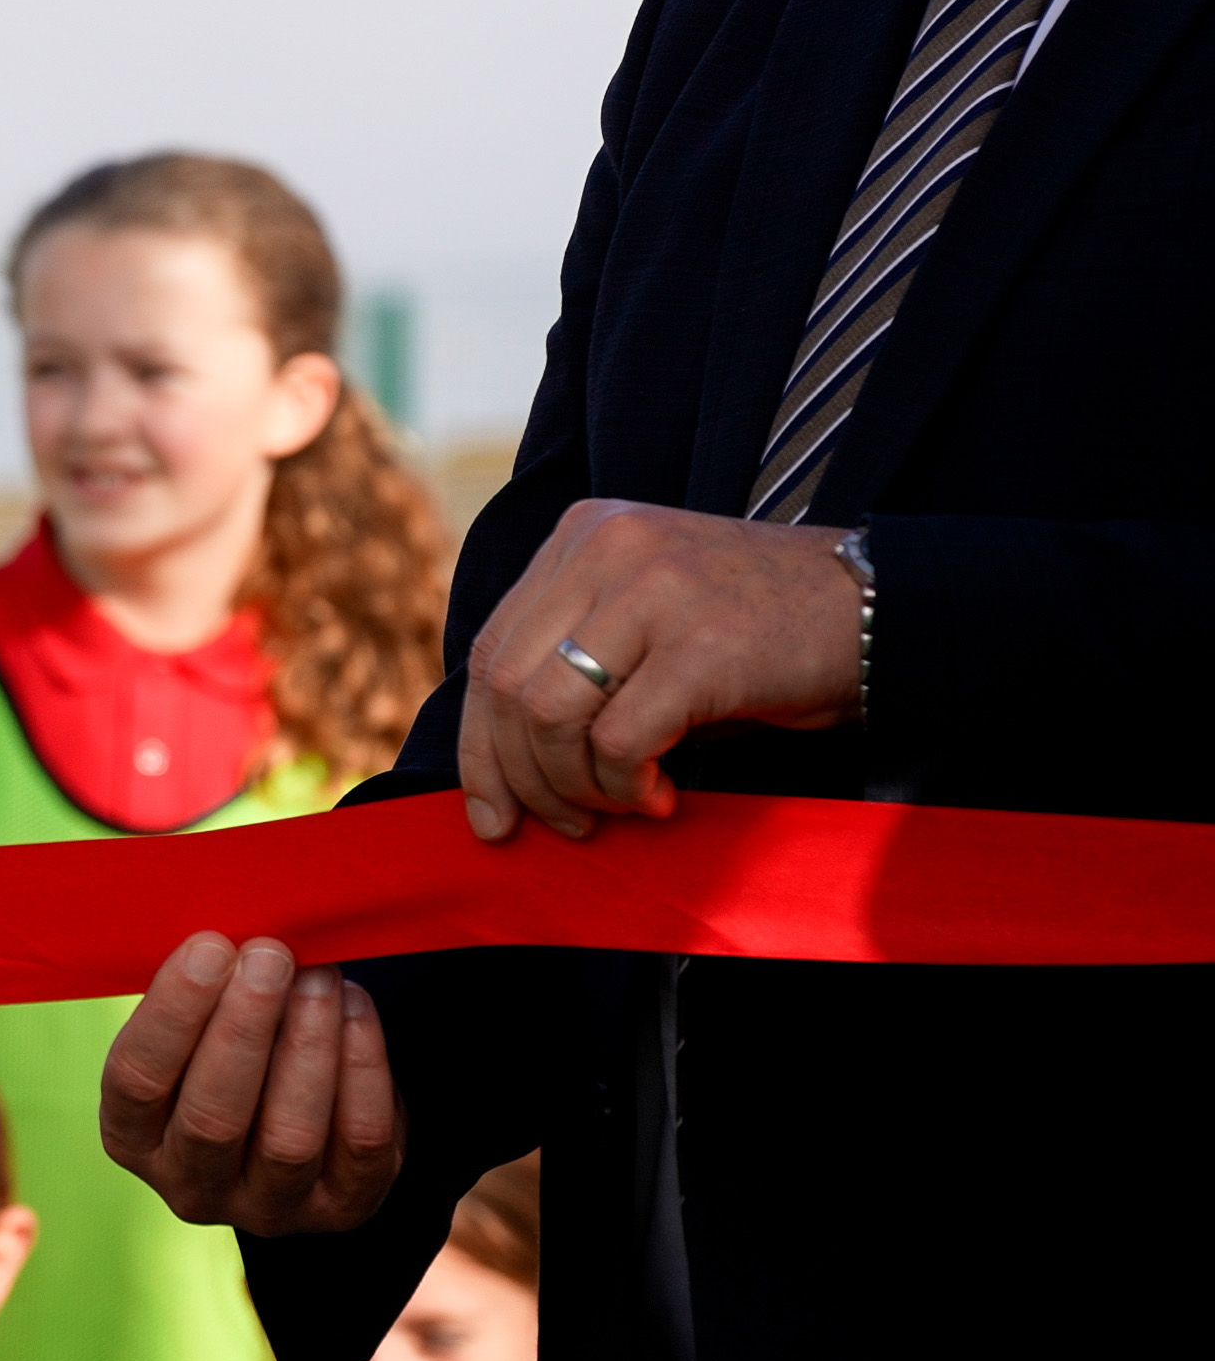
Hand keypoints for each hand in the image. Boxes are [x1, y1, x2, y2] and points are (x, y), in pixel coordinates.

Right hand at [100, 934, 398, 1237]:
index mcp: (133, 1137)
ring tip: (319, 976)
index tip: (210, 948)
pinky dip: (362, 1069)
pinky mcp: (341, 1207)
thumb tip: (226, 931)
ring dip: (308, 1045)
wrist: (298, 1111)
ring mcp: (268, 1207)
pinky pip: (359, 1142)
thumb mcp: (192, 1025)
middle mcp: (191, 1187)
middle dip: (244, 1028)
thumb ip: (195, 988)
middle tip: (271, 956)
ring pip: (290, 1139)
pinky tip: (353, 1009)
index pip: (136, 1083)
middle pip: (212, 1119)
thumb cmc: (228, 1043)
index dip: (173, 1014)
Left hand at [457, 499, 860, 841]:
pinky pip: (620, 739)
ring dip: (575, 785)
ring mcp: (652, 589)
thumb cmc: (755, 634)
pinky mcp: (701, 643)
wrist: (878, 608)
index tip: (490, 810)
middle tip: (564, 823)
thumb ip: (573, 669)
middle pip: (508, 685)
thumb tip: (502, 774)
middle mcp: (605, 547)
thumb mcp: (645, 624)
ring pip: (550, 712)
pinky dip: (628, 785)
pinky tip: (663, 795)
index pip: (489, 651)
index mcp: (581, 536)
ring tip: (619, 806)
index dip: (481, 744)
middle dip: (522, 776)